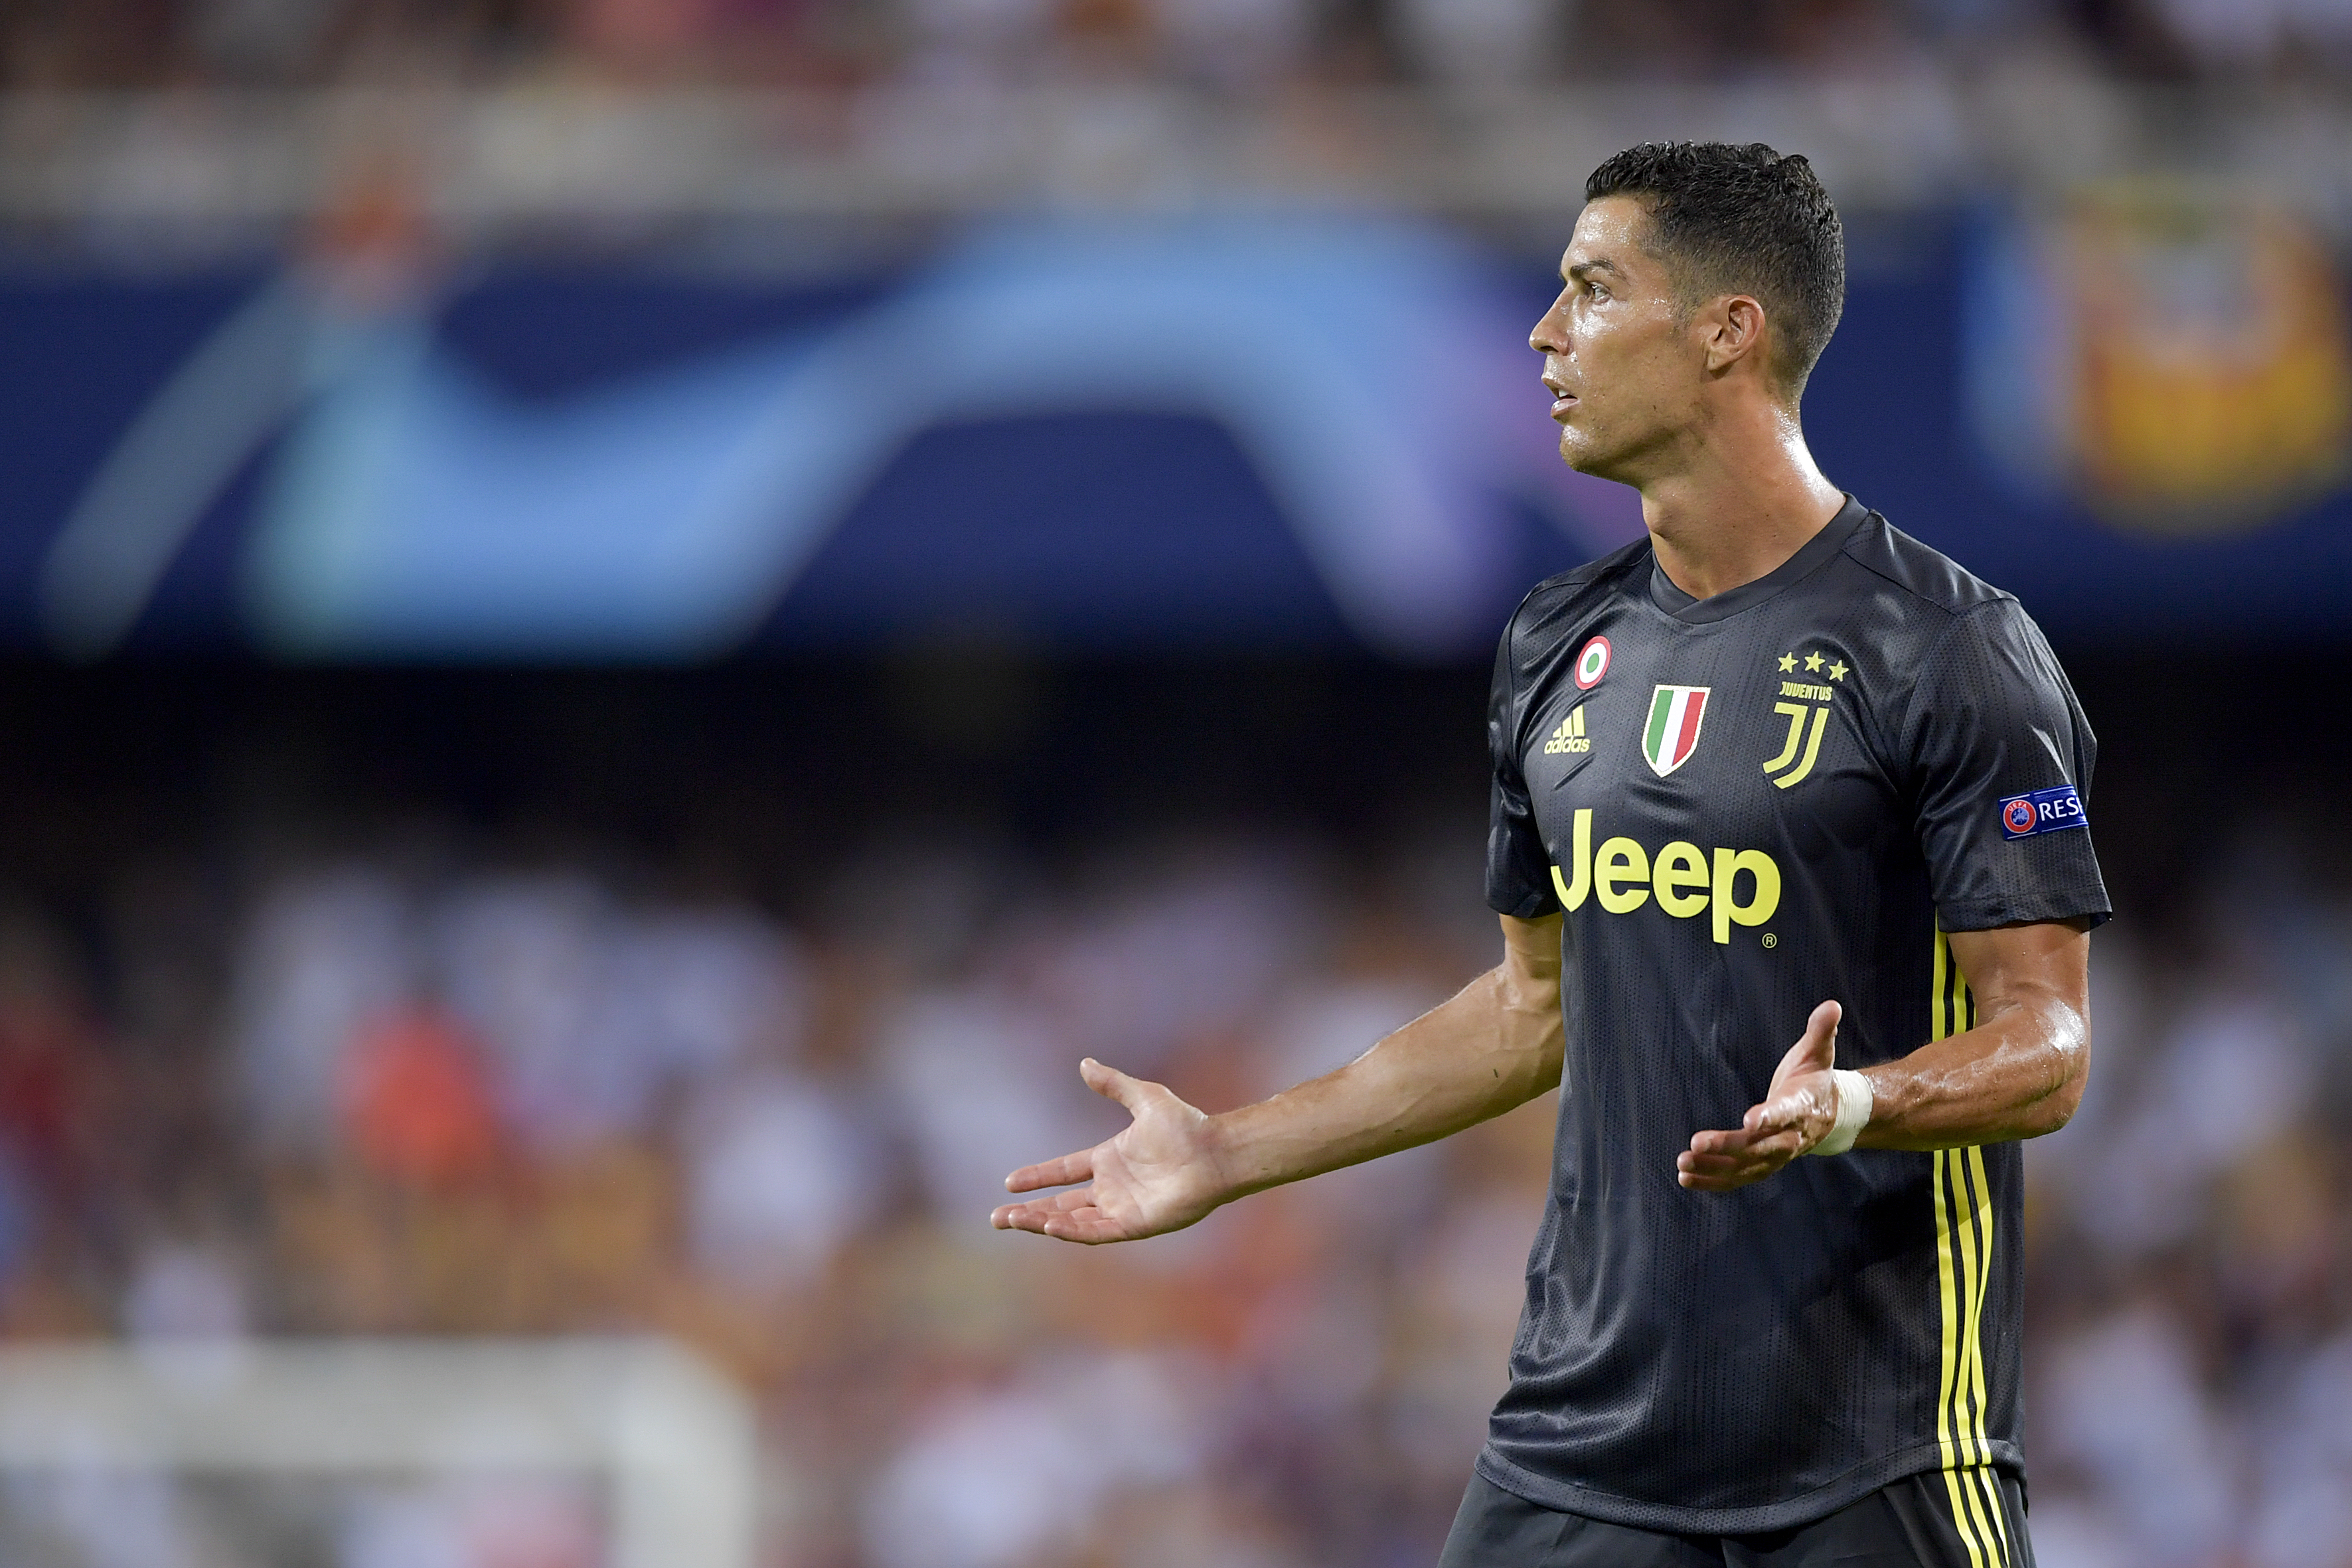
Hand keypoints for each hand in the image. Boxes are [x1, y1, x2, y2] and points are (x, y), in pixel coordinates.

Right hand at [990, 1058, 1230, 1243]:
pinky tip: (1048, 1226)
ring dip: (1041, 1222)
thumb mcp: (1144, 1097)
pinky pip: (1097, 1231)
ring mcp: (1122, 1208)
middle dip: (1028, 1211)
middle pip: (1061, 1203)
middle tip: (997, 1218)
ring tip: (1011, 1221)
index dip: (1038, 1177)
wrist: (1215, 1151)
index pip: (1064, 1172)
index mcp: (1110, 1160)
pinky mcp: (1135, 1224)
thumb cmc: (1186, 1125)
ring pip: (1072, 1221)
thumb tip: (1084, 1063)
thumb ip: (1113, 1084)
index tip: (1010, 1182)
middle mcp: (1112, 1188)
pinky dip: (1072, 1231)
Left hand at [1677, 1000, 1844, 1191]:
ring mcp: (1776, 1156)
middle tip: (1696, 1143)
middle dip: (1728, 1147)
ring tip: (1683, 1164)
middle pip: (1759, 1147)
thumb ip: (1821, 1031)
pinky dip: (1713, 1181)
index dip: (1769, 1117)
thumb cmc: (1815, 1079)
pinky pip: (1738, 1178)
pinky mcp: (1763, 1165)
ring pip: (1745, 1168)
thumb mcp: (1818, 1053)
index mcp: (1800, 1107)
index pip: (1785, 1113)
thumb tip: (1832, 1005)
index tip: (1749, 1120)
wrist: (1831, 1115)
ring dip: (1713, 1169)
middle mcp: (1789, 1137)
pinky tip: (1686, 1178)